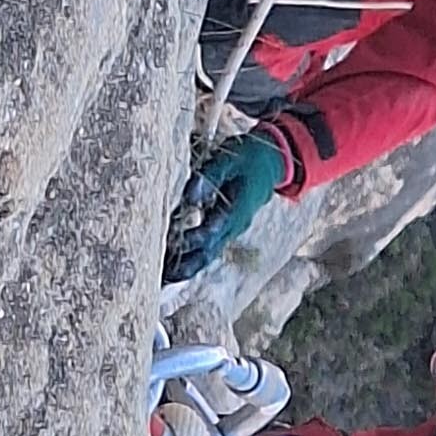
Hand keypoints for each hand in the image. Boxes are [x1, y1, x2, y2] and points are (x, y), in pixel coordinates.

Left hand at [167, 127, 288, 281]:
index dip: (191, 240)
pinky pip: (209, 248)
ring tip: (163, 278)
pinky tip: (175, 265)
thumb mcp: (231, 161)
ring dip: (187, 267)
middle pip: (208, 253)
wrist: (274, 161)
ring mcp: (232, 228)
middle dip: (185, 266)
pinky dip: (193, 258)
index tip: (169, 244)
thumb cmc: (252, 157)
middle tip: (161, 277)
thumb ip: (210, 177)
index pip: (211, 232)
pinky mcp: (227, 227)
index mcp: (237, 211)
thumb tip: (190, 196)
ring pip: (208, 255)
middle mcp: (235, 225)